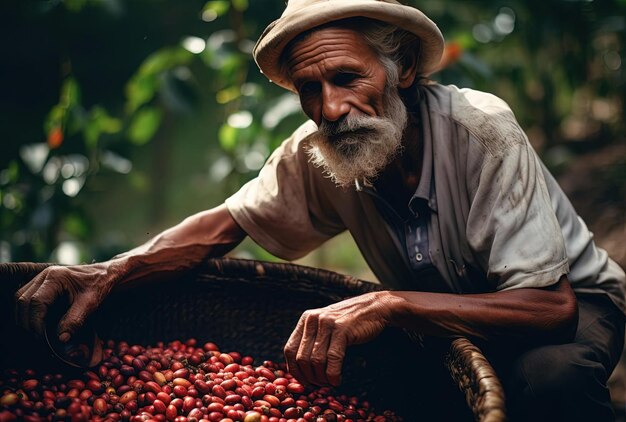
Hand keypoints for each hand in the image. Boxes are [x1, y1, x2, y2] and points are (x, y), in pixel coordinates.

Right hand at [14, 262, 120, 341]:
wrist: (105, 274)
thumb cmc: (99, 285)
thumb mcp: (90, 303)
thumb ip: (75, 320)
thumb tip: (61, 338)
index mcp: (55, 277)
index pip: (36, 302)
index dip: (36, 322)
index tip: (42, 337)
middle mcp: (44, 275)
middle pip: (22, 300)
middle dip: (27, 322)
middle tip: (38, 337)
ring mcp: (41, 278)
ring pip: (20, 298)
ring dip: (24, 317)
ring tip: (36, 332)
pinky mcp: (42, 283)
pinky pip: (26, 296)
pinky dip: (27, 311)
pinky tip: (36, 322)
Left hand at [284, 291, 400, 386]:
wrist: (373, 308)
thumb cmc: (349, 323)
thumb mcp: (325, 327)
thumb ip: (312, 342)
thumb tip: (301, 370)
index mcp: (306, 320)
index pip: (289, 350)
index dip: (294, 370)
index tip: (304, 381)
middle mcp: (313, 320)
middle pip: (302, 358)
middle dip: (310, 377)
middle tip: (320, 385)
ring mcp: (327, 324)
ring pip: (316, 360)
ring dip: (322, 378)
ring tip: (330, 383)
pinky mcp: (342, 329)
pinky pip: (333, 359)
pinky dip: (333, 375)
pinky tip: (337, 380)